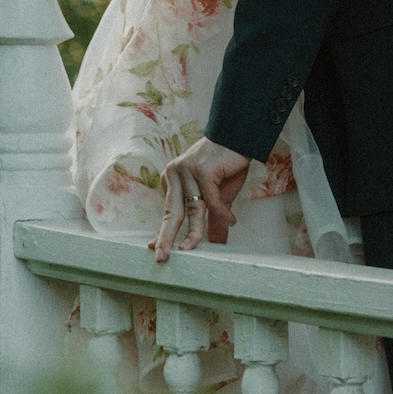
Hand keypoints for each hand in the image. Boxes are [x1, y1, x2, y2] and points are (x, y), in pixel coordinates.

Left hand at [152, 136, 251, 261]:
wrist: (238, 137)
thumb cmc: (226, 165)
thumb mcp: (217, 196)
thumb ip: (212, 218)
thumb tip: (215, 243)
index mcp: (173, 179)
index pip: (168, 211)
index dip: (163, 231)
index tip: (154, 248)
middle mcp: (175, 174)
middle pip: (172, 212)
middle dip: (166, 237)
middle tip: (161, 257)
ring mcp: (187, 171)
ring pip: (192, 209)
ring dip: (194, 232)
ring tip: (193, 249)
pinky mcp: (202, 169)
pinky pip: (211, 200)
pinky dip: (222, 213)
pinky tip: (232, 220)